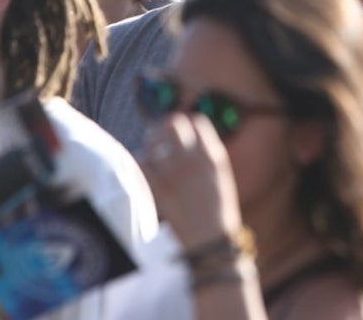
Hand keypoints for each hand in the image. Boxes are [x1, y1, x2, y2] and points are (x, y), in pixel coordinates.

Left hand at [142, 112, 243, 251]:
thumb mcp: (221, 175)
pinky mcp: (158, 188)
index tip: (180, 133)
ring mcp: (175, 173)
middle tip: (158, 138)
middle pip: (172, 124)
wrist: (210, 240)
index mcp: (212, 155)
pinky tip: (146, 173)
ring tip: (151, 156)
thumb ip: (207, 154)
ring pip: (153, 142)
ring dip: (150, 146)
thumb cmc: (217, 210)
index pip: (196, 122)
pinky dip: (141, 165)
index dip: (186, 125)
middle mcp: (194, 159)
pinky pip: (141, 163)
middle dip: (163, 129)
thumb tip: (189, 137)